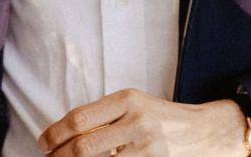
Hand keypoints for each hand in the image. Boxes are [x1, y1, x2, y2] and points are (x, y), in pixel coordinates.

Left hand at [37, 88, 246, 156]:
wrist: (206, 131)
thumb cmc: (162, 118)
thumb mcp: (134, 106)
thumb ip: (104, 116)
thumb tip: (64, 133)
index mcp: (128, 99)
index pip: (80, 118)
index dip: (55, 133)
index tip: (43, 143)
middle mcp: (137, 121)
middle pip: (84, 146)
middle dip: (60, 156)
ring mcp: (147, 147)